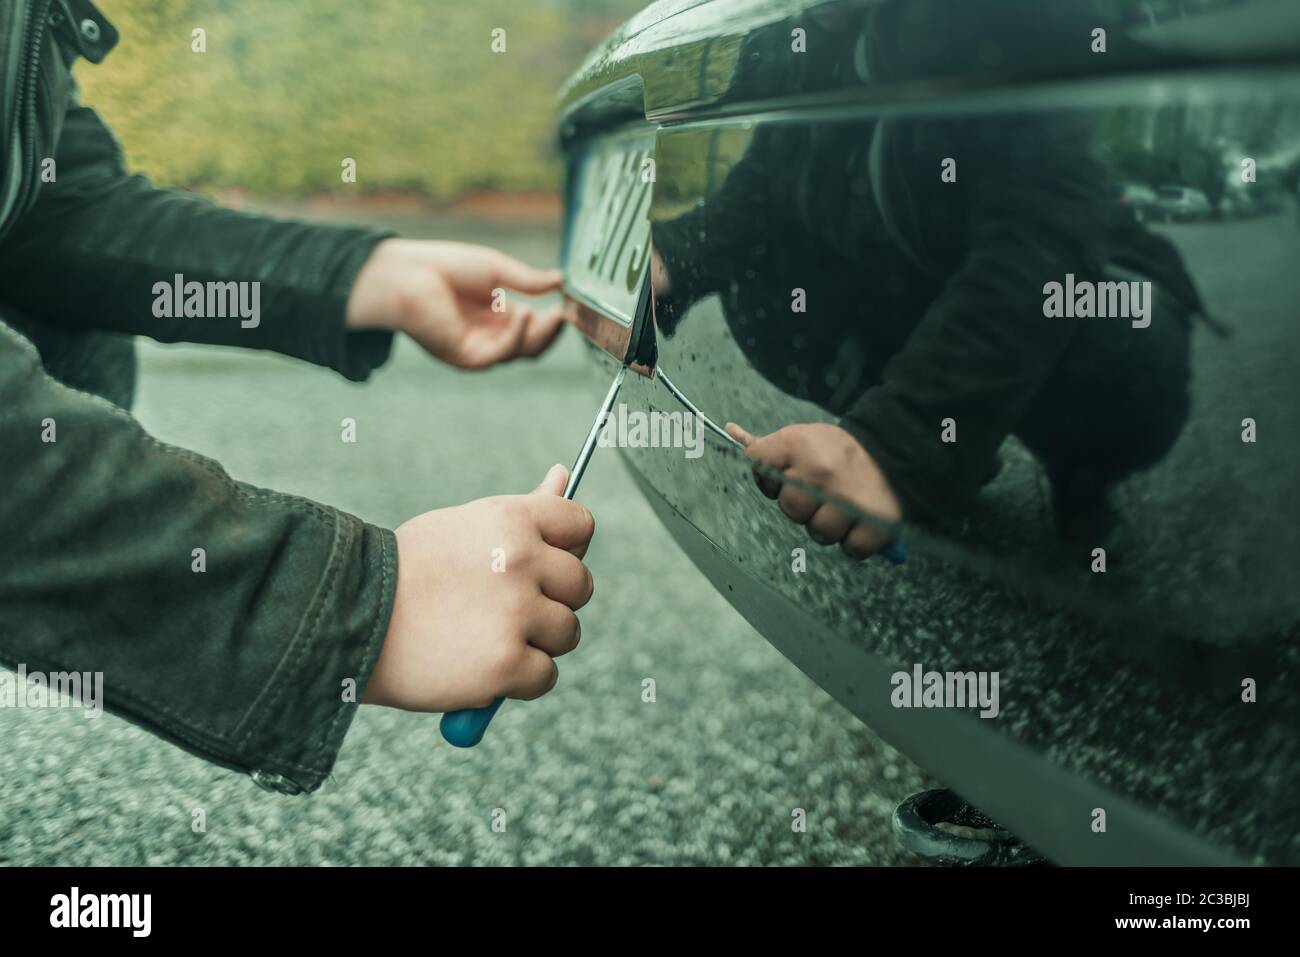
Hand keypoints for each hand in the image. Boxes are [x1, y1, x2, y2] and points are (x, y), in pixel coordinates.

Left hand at [346, 239, 564, 368]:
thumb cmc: (445, 267)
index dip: (553, 319)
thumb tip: (561, 281)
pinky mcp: (465, 357)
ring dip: (540, 334)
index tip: (569, 304)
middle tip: (566, 313)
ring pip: (520, 352)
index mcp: (496, 316)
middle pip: (531, 345)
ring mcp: (478, 349)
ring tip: (555, 314)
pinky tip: (525, 314)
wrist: (406, 275)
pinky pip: (500, 354)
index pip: (532, 327)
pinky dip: (516, 336)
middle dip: (551, 331)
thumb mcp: (496, 270)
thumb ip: (528, 281)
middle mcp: (489, 336)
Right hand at [363, 464, 595, 712]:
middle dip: (552, 601)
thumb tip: (564, 475)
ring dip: (537, 643)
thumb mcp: (465, 525)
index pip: (581, 525)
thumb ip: (523, 510)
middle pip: (580, 586)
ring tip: (484, 637)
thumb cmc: (408, 571)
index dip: (566, 549)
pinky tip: (479, 668)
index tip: (541, 566)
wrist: (347, 620)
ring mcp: (516, 614)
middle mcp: (521, 561)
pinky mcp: (506, 665)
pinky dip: (518, 681)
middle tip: (505, 609)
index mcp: (512, 519)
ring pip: (567, 634)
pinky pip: (545, 677)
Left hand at [725, 422, 901, 559]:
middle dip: (804, 506)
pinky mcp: (877, 525)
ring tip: (844, 505)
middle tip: (824, 492)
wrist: (894, 451)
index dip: (771, 478)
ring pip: (820, 534)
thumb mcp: (801, 437)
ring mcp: (850, 502)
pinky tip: (861, 521)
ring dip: (831, 525)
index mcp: (799, 446)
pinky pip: (851, 549)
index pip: (758, 467)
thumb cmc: (836, 451)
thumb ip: (767, 446)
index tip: (789, 474)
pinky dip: (856, 541)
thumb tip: (729, 429)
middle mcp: (823, 474)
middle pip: (791, 510)